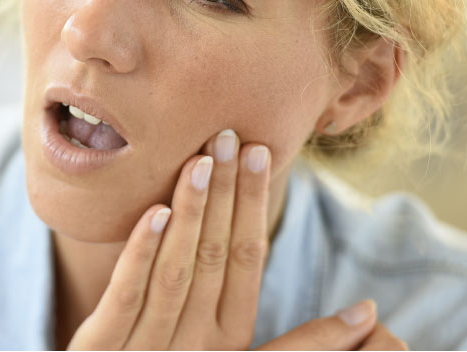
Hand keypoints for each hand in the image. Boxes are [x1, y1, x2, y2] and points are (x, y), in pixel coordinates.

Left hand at [66, 129, 407, 349]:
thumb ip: (276, 332)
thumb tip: (365, 314)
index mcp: (229, 340)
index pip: (246, 262)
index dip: (253, 206)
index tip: (260, 152)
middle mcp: (196, 345)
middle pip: (215, 257)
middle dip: (226, 194)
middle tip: (232, 137)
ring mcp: (149, 349)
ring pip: (177, 272)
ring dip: (192, 213)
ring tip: (203, 159)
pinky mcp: (101, 350)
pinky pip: (125, 296)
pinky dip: (141, 252)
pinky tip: (155, 210)